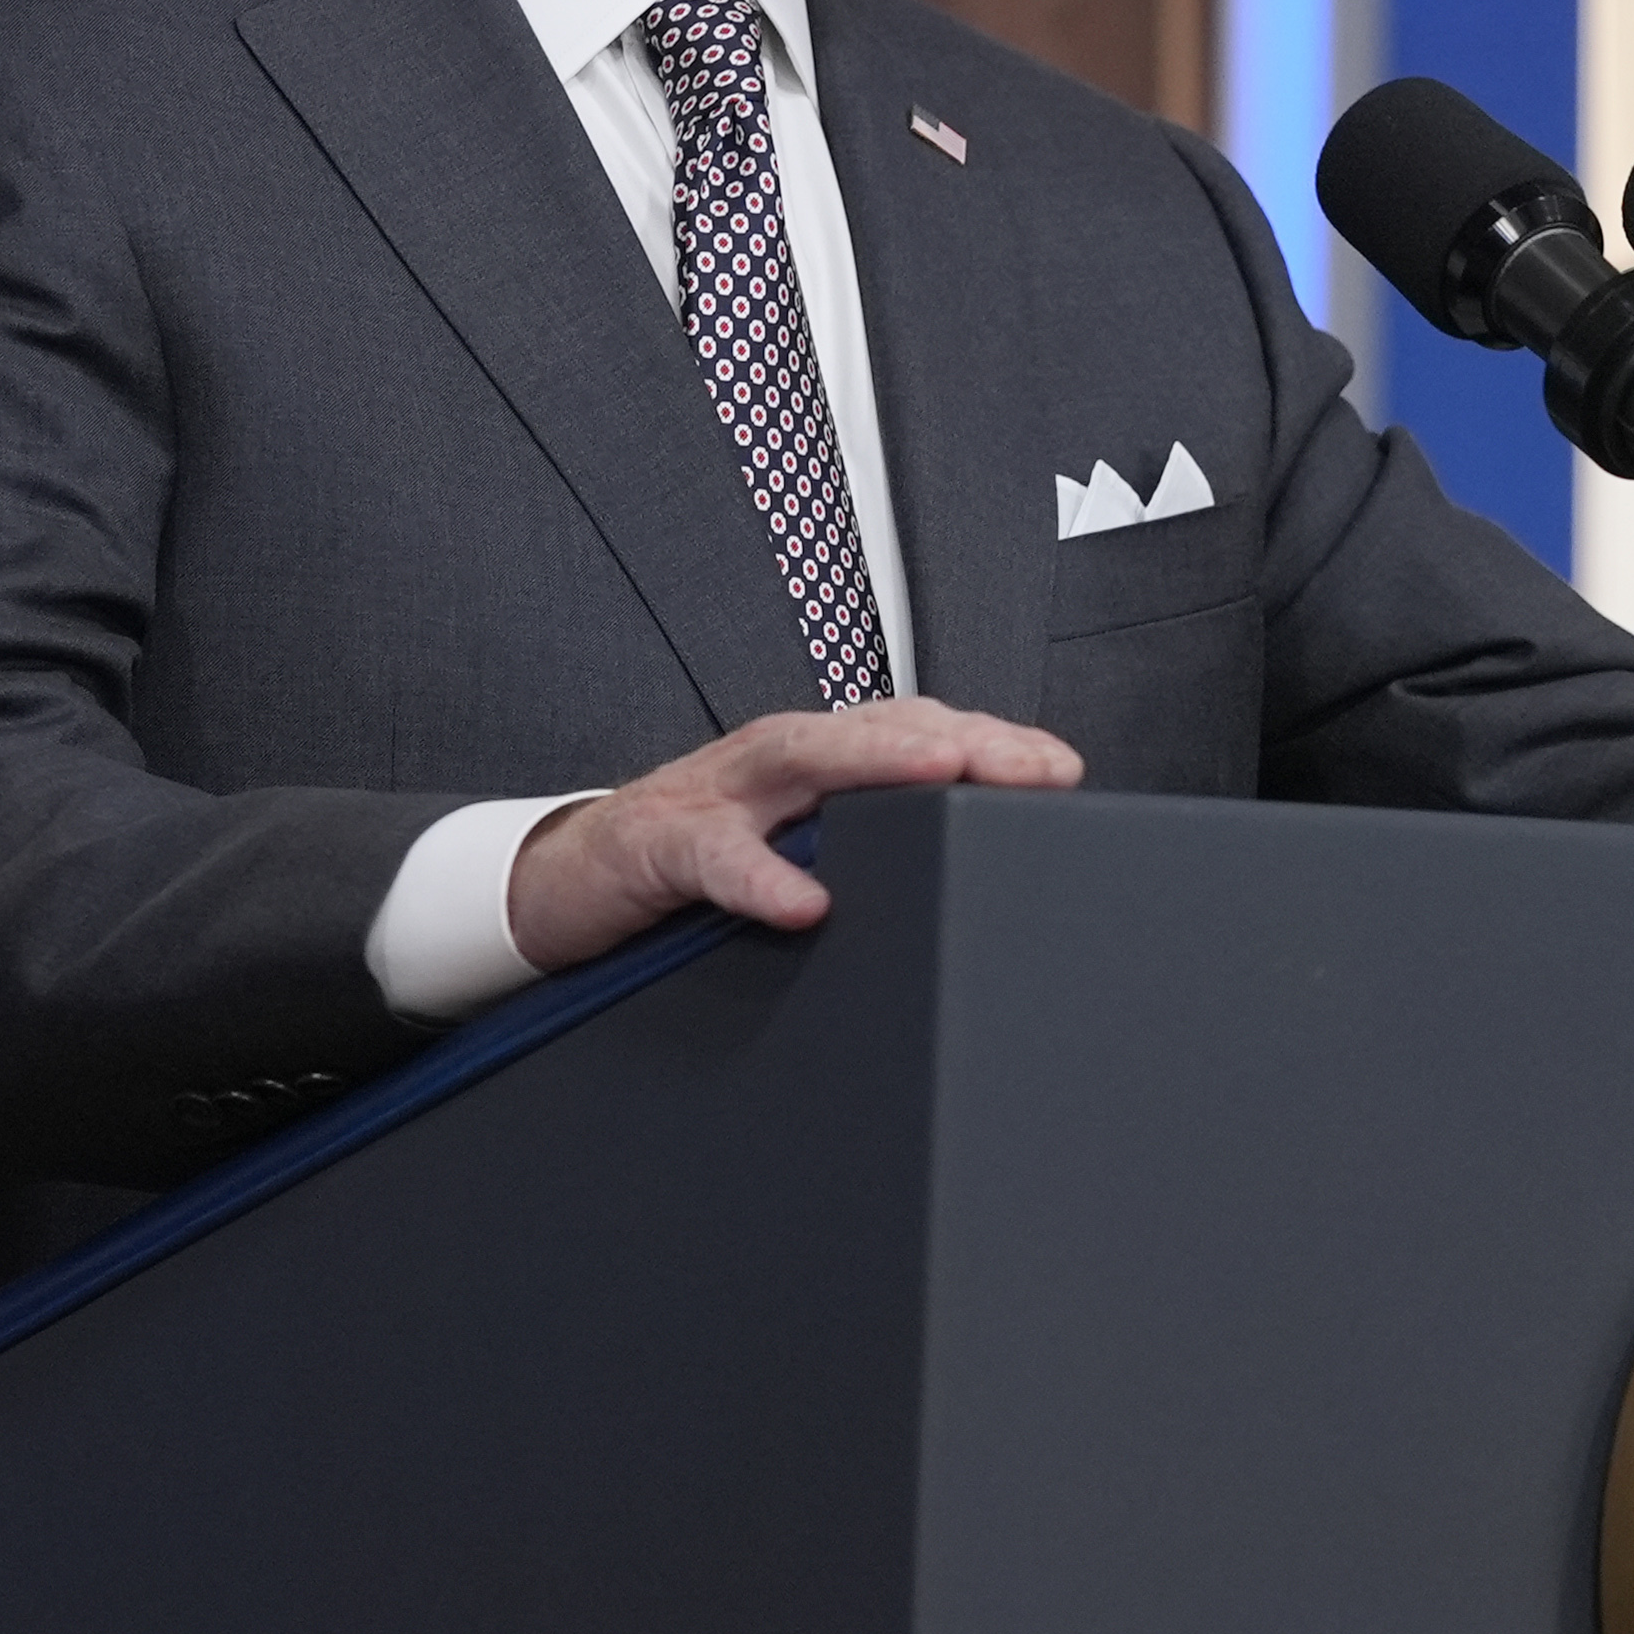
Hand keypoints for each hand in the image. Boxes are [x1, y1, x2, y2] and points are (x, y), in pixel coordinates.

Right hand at [505, 700, 1083, 970]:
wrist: (568, 884)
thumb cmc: (696, 864)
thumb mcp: (795, 853)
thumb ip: (870, 854)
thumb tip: (972, 883)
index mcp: (820, 763)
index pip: (920, 733)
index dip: (993, 745)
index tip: (1064, 769)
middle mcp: (778, 760)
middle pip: (881, 731)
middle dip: (964, 741)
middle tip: (1035, 766)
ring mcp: (717, 792)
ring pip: (805, 759)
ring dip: (878, 764)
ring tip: (945, 775)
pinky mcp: (657, 843)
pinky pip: (715, 854)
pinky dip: (761, 877)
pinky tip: (805, 903)